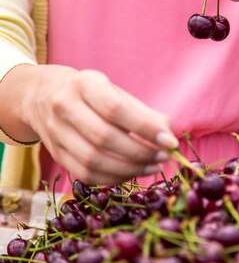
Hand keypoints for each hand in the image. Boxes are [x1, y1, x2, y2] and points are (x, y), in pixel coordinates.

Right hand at [20, 65, 177, 184]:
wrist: (43, 96)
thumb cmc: (91, 95)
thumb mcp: (114, 92)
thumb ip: (141, 112)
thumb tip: (167, 134)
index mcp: (83, 84)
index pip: (116, 109)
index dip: (145, 128)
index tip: (170, 141)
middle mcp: (64, 106)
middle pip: (104, 137)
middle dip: (140, 152)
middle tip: (163, 157)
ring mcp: (55, 132)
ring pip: (93, 160)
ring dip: (129, 169)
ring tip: (153, 167)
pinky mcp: (55, 154)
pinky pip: (85, 174)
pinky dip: (113, 178)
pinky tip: (132, 173)